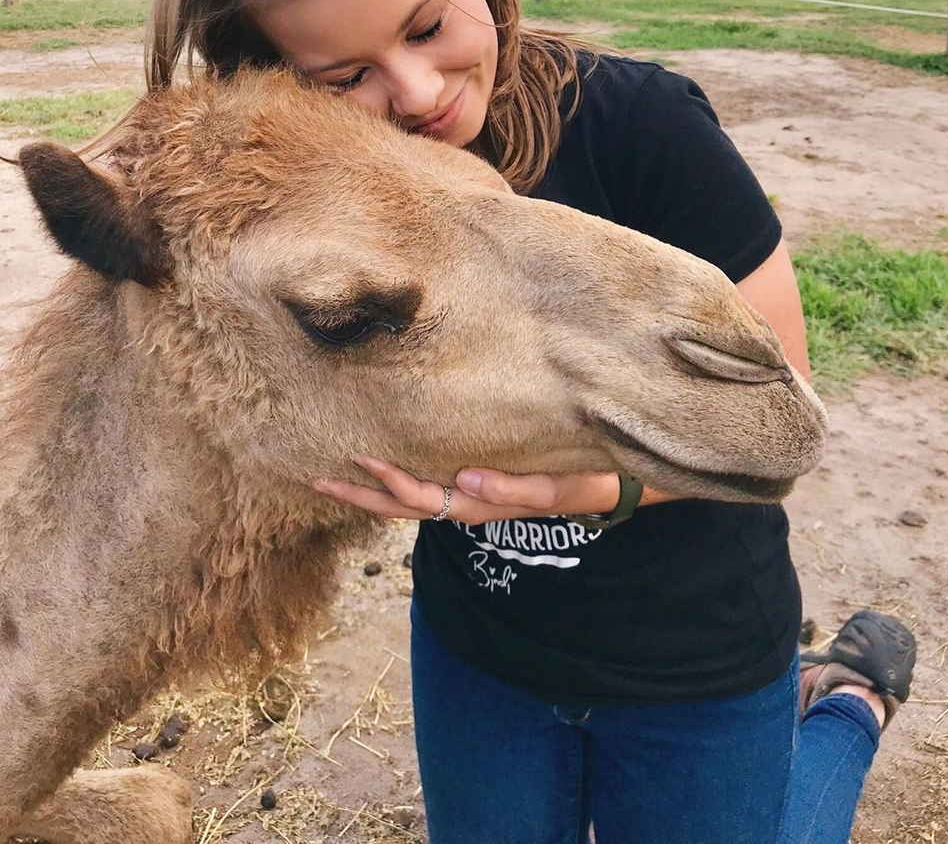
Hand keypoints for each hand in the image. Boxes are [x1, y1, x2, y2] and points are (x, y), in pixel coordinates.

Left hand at [312, 457, 678, 523]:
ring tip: (333, 474)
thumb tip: (466, 480)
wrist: (615, 485)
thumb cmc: (589, 479)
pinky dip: (399, 480)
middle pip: (403, 506)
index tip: (358, 458)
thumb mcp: (561, 487)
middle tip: (315, 479)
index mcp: (483, 503)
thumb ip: (518, 489)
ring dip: (372, 490)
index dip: (392, 481)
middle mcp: (469, 502)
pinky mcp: (477, 483)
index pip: (426, 496)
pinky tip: (381, 465)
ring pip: (411, 498)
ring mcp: (471, 495)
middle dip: (361, 495)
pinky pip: (429, 485)